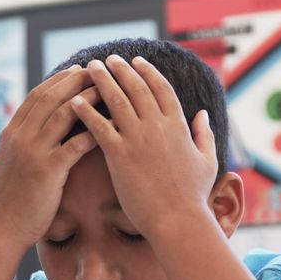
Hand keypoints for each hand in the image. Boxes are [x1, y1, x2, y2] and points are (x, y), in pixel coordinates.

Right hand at [0, 66, 99, 249]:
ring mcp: (33, 153)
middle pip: (51, 98)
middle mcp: (20, 137)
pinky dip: (94, 131)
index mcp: (11, 134)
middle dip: (75, 81)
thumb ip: (20, 146)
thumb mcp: (9, 165)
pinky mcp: (48, 171)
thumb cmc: (8, 203)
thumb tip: (33, 133)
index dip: (58, 81)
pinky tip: (111, 126)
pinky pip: (75, 144)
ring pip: (64, 114)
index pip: (36, 96)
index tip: (76, 71)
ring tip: (107, 90)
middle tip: (97, 71)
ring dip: (87, 99)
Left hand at [71, 55, 217, 238]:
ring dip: (101, 81)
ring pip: (116, 100)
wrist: (178, 221)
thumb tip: (202, 113)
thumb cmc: (193, 196)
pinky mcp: (120, 155)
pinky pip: (99, 126)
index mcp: (178, 125)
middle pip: (136, 88)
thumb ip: (204, 134)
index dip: (147, 72)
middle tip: (108, 59)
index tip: (136, 61)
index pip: (161, 88)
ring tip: (90, 69)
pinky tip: (73, 101)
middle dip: (121, 69)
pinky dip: (85, 111)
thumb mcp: (207, 160)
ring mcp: (138, 139)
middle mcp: (157, 126)